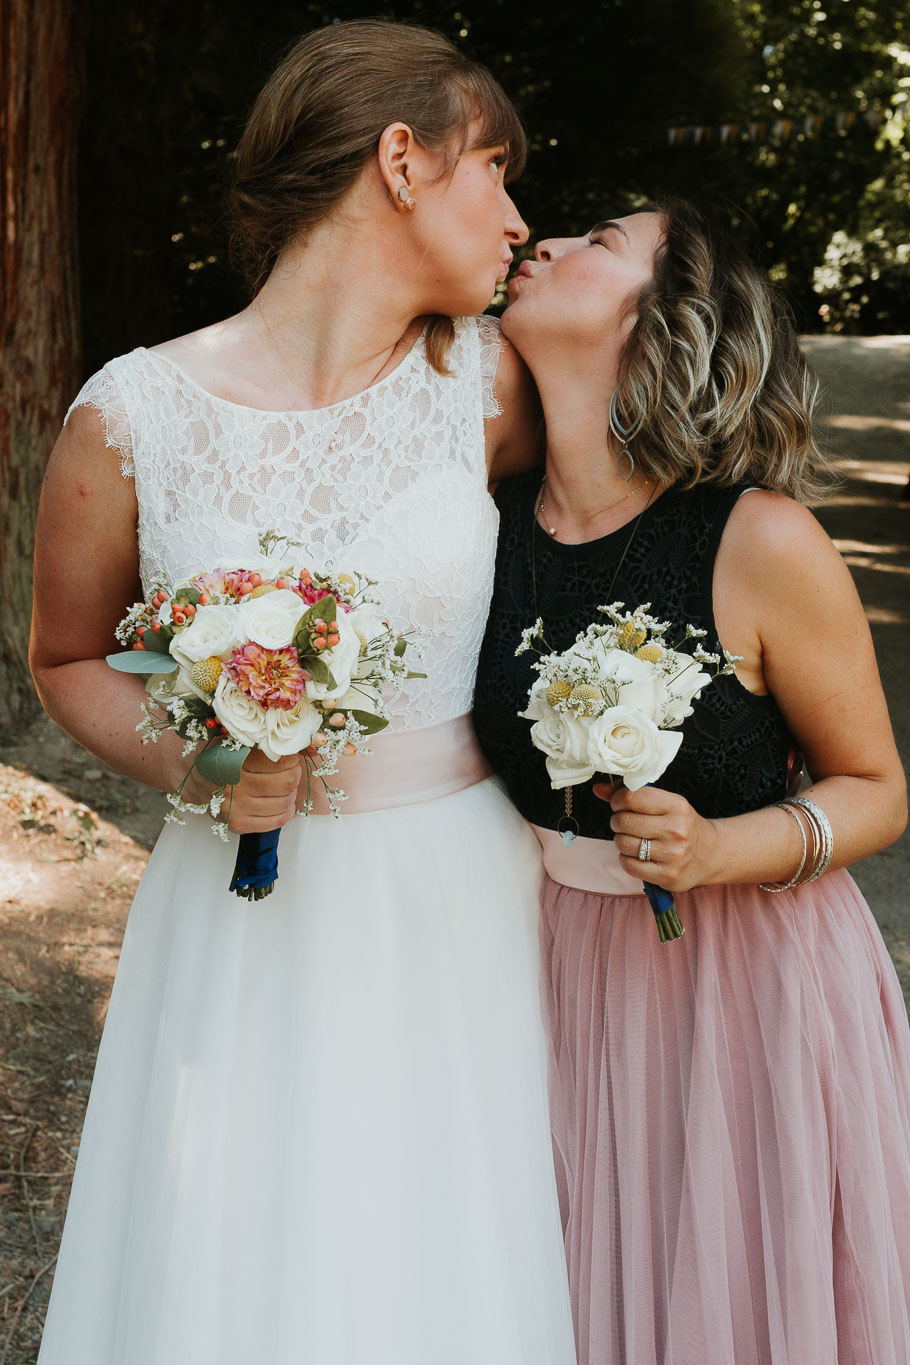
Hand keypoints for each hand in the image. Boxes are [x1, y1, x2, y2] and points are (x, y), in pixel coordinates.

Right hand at [204, 750, 301, 834]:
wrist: (194, 780)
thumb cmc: (220, 758)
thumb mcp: (236, 742)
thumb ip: (261, 743)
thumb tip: (295, 746)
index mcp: (236, 761)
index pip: (280, 762)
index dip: (292, 759)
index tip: (291, 757)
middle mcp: (235, 786)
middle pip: (287, 783)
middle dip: (294, 775)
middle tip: (291, 771)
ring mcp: (236, 808)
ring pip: (285, 802)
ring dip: (291, 793)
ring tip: (284, 787)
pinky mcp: (238, 824)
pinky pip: (277, 820)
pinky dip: (287, 811)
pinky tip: (282, 803)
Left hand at [593, 781, 718, 892]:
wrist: (710, 854)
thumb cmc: (681, 825)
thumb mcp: (664, 803)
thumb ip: (631, 795)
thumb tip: (599, 789)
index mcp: (677, 806)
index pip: (631, 797)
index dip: (617, 800)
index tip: (619, 804)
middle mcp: (676, 830)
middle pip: (623, 821)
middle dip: (618, 821)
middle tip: (626, 823)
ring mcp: (673, 856)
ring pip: (623, 844)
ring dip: (621, 840)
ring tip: (633, 839)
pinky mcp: (667, 876)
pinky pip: (629, 865)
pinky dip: (627, 859)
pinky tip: (638, 855)